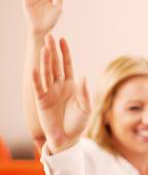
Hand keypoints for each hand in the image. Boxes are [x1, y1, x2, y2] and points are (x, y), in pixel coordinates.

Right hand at [32, 35, 90, 153]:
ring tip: (44, 47)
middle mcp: (59, 85)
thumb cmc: (79, 123)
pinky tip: (35, 67)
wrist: (68, 138)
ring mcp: (50, 92)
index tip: (62, 39)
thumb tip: (83, 76)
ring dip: (45, 60)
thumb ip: (85, 92)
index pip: (67, 65)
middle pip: (55, 64)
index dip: (65, 52)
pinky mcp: (42, 100)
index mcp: (72, 85)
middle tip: (49, 35)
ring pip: (47, 72)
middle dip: (52, 50)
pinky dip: (36, 77)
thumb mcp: (86, 107)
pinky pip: (38, 87)